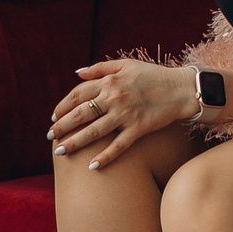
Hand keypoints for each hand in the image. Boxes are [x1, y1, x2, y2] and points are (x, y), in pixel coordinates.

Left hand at [50, 59, 197, 166]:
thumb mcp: (126, 64)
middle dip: (62, 126)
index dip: (62, 106)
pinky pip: (119, 146)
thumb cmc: (153, 75)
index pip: (78, 94)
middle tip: (51, 137)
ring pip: (94, 132)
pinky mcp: (139, 128)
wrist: (181, 89)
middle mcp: (115, 98)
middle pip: (81, 114)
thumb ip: (100, 67)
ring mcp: (126, 114)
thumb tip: (77, 72)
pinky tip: (92, 167)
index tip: (53, 116)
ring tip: (60, 151)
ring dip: (75, 142)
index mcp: (110, 81)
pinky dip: (105, 157)